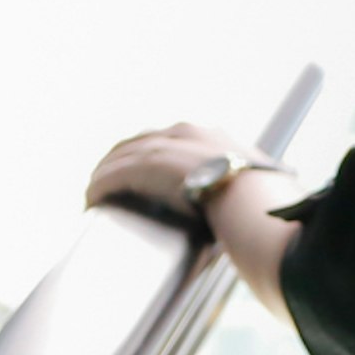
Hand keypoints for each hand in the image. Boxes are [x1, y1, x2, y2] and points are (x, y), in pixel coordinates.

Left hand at [85, 121, 251, 220]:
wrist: (257, 201)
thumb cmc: (263, 203)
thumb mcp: (253, 187)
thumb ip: (242, 194)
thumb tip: (246, 220)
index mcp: (210, 137)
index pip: (169, 138)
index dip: (149, 153)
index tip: (138, 170)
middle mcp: (186, 133)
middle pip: (140, 142)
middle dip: (120, 161)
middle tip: (107, 183)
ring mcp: (168, 147)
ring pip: (123, 157)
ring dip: (105, 177)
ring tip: (95, 196)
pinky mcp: (150, 165)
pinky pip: (115, 175)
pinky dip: (100, 188)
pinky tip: (91, 200)